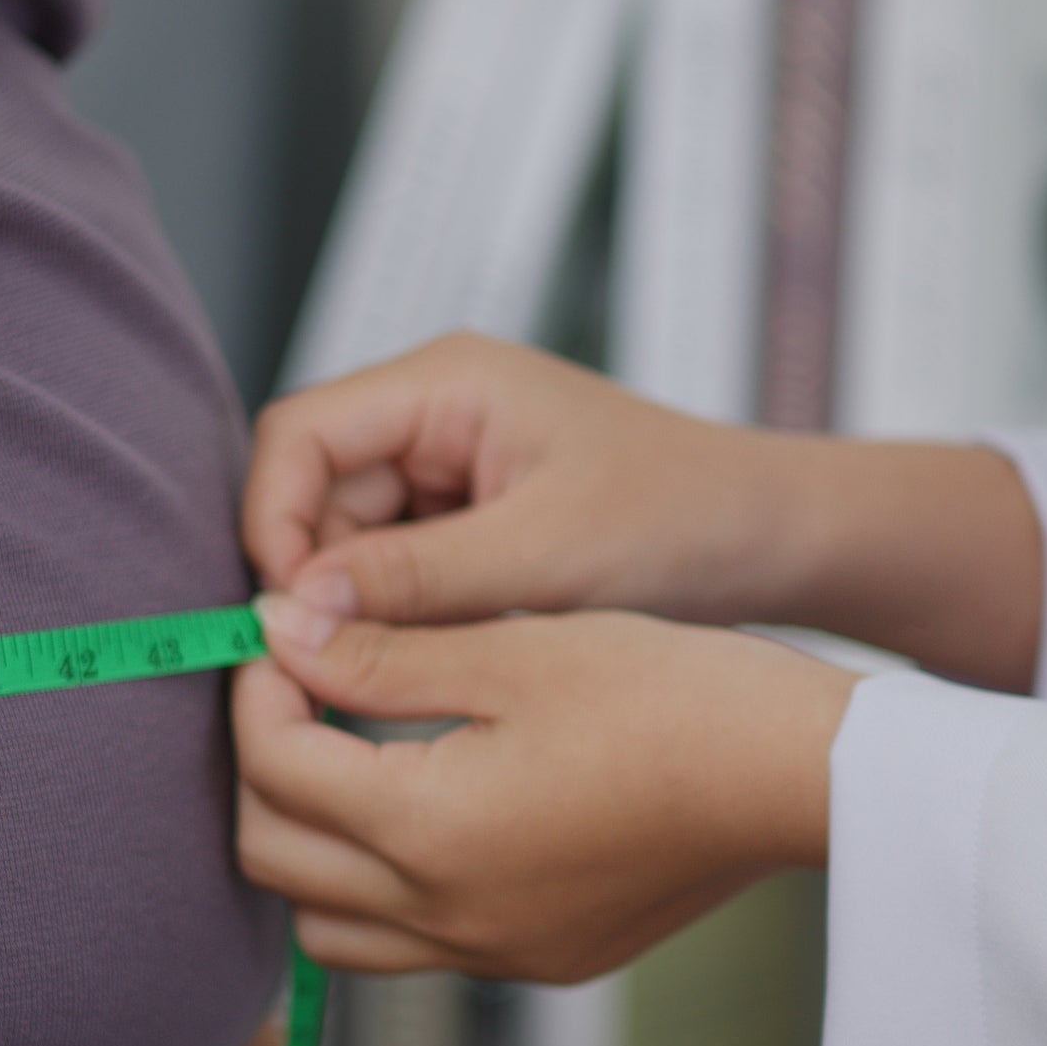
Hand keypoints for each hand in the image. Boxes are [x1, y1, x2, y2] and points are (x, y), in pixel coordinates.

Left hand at [237, 596, 853, 983]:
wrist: (796, 774)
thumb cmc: (671, 695)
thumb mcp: (510, 651)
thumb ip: (377, 652)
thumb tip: (274, 632)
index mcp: (427, 830)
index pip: (273, 768)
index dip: (256, 689)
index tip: (284, 633)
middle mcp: (446, 915)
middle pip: (273, 862)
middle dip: (263, 770)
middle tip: (298, 691)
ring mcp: (494, 952)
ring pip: (329, 927)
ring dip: (312, 847)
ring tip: (350, 758)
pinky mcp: (541, 959)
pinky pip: (414, 945)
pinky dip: (386, 887)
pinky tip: (430, 808)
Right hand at [245, 332, 787, 627]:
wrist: (774, 540)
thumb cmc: (683, 521)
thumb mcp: (544, 558)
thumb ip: (414, 582)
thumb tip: (294, 612)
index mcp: (445, 383)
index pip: (297, 435)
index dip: (272, 522)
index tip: (285, 614)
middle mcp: (433, 413)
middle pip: (311, 492)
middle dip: (317, 577)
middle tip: (336, 663)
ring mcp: (449, 467)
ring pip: (348, 542)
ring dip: (363, 606)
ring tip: (417, 660)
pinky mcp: (469, 520)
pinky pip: (396, 569)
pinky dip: (403, 618)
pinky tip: (444, 657)